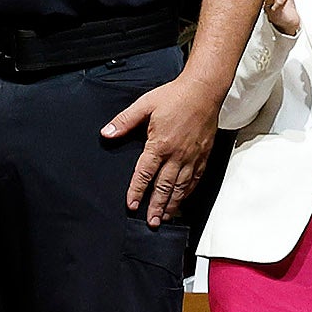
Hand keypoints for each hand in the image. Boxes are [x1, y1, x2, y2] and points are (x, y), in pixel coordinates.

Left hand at [101, 69, 220, 224]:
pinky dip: (188, 191)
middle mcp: (177, 154)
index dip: (137, 191)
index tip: (132, 205)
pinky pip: (196, 178)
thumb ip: (124, 121)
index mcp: (160, 144)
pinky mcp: (204, 154)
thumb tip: (106, 133)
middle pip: (165, 186)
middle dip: (157, 206)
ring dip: (173, 203)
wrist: (204, 90)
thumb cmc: (175, 96)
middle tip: (152, 222)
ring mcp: (192, 156)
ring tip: (166, 217)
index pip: (145, 174)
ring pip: (181, 186)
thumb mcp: (145, 105)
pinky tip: (183, 198)